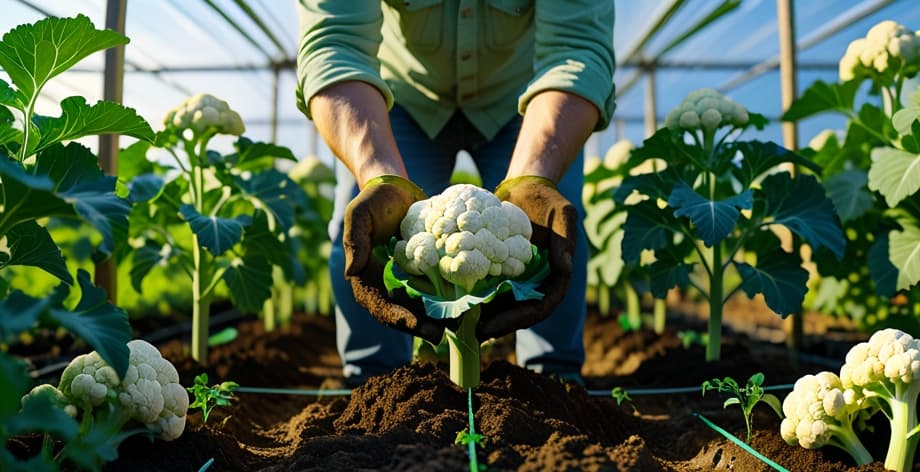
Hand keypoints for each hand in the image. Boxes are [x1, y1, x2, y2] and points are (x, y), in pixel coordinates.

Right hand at [343, 175, 447, 343]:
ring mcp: (402, 281)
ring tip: (456, 325)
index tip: (415, 326)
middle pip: (400, 314)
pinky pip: (431, 292)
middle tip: (442, 333)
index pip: (378, 306)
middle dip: (419, 327)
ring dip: (434, 319)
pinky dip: (444, 301)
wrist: (397, 189)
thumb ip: (355, 242)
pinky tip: (463, 305)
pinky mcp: (420, 273)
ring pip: (418, 308)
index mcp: (364, 278)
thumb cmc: (376, 200)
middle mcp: (383, 285)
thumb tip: (351, 273)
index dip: (396, 319)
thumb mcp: (360, 215)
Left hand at [477, 176, 576, 339]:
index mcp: (557, 275)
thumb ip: (566, 242)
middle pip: (520, 312)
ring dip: (485, 316)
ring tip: (462, 324)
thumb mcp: (563, 214)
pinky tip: (456, 301)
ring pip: (503, 304)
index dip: (520, 319)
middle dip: (499, 324)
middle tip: (474, 333)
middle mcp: (537, 281)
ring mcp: (518, 276)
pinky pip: (489, 286)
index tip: (497, 325)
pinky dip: (475, 295)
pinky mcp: (500, 268)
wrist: (525, 186)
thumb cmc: (547, 198)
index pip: (542, 306)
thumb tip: (565, 270)